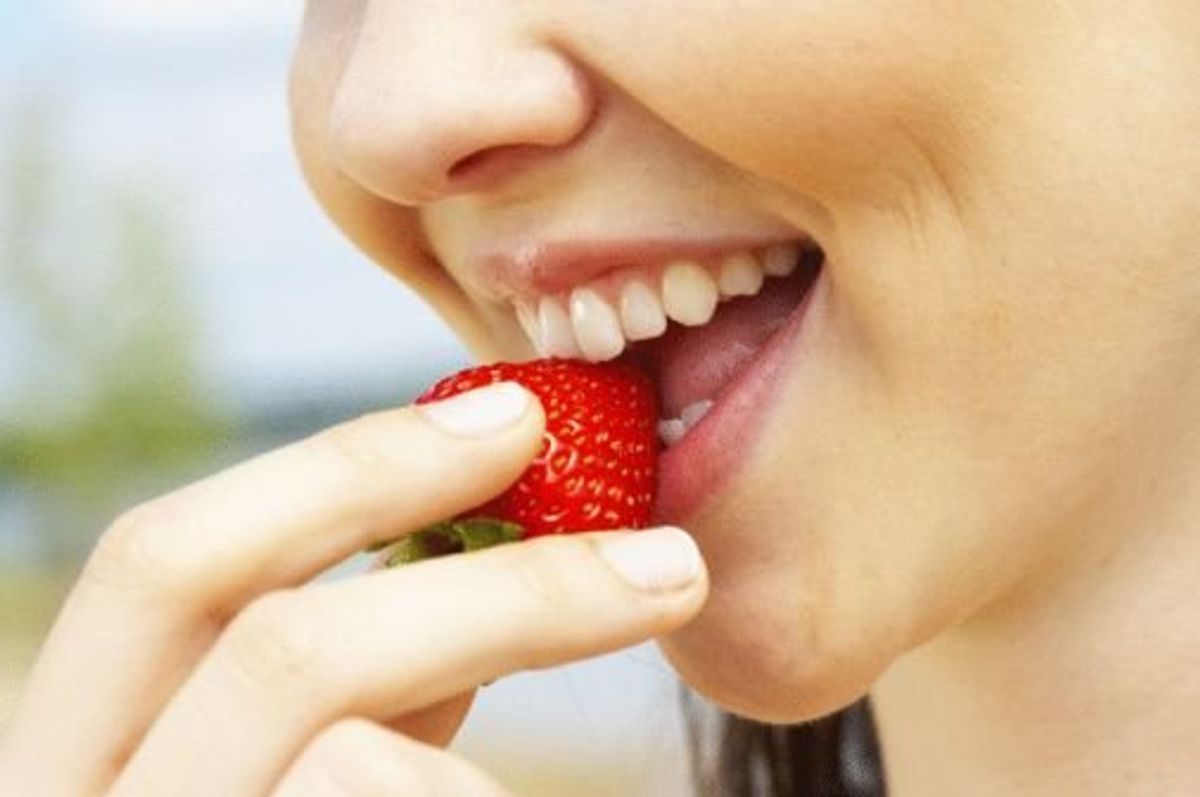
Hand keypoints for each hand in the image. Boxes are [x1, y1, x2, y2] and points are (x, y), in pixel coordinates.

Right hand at [0, 382, 707, 794]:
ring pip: (354, 764)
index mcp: (76, 751)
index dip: (341, 470)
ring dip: (518, 721)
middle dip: (489, 589)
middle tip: (668, 556)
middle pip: (278, 655)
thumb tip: (486, 521)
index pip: (164, 565)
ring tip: (618, 715)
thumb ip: (365, 672)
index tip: (518, 418)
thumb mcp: (314, 767)